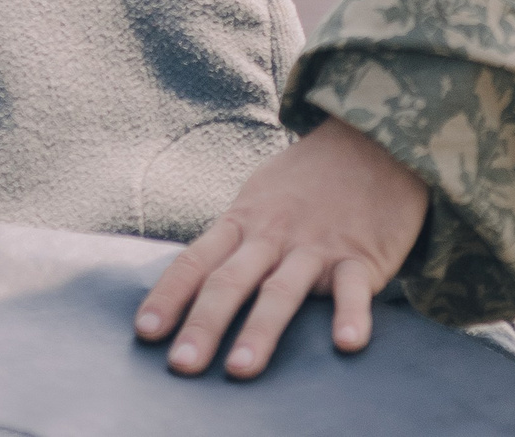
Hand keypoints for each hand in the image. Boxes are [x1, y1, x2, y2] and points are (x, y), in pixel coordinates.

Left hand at [135, 118, 429, 378]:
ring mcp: (316, 246)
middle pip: (230, 281)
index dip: (168, 296)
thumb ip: (231, 240)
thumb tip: (191, 281)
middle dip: (204, 324)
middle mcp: (272, 235)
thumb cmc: (304, 182)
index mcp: (242, 222)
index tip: (144, 332)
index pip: (194, 262)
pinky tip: (346, 344)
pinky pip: (355, 289)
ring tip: (241, 368)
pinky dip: (351, 315)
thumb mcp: (257, 199)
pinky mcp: (361, 256)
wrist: (370, 144)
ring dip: (260, 330)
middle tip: (182, 365)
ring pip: (282, 290)